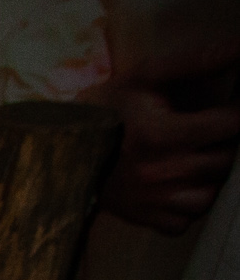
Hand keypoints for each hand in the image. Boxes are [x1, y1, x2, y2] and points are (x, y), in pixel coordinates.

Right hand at [100, 41, 239, 234]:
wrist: (58, 149)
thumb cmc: (108, 109)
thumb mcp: (146, 76)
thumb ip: (198, 61)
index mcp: (159, 135)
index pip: (231, 124)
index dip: (237, 112)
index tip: (230, 106)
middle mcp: (157, 173)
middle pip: (226, 160)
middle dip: (224, 143)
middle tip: (208, 130)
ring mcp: (151, 200)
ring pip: (212, 193)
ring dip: (210, 176)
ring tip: (193, 157)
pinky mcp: (145, 219)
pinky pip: (187, 219)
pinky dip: (189, 204)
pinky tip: (177, 184)